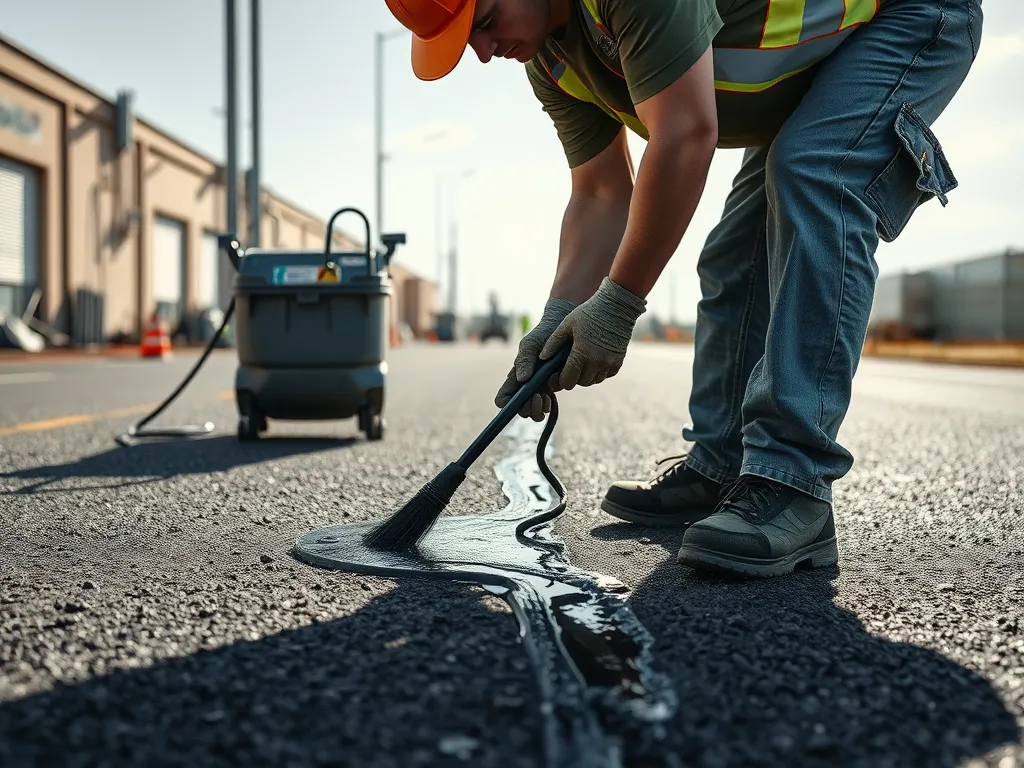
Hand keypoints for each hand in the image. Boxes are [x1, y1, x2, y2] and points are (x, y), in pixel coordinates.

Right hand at [494, 297, 576, 420]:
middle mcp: (524, 387)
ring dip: (538, 409)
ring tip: (545, 397)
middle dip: (528, 408)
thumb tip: (522, 379)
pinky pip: (547, 407)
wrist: (562, 331)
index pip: (503, 399)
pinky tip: (551, 394)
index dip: (507, 405)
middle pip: (520, 410)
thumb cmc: (542, 335)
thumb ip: (524, 360)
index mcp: (514, 378)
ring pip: (534, 413)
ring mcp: (538, 389)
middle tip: (537, 397)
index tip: (518, 400)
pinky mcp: (551, 390)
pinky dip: (548, 405)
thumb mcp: (530, 344)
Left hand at [537, 276, 645, 391]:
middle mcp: (597, 362)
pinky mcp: (618, 362)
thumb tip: (542, 358)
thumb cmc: (588, 312)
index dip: (559, 381)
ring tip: (579, 364)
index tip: (554, 376)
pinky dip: (598, 373)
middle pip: (580, 383)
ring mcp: (610, 363)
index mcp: (582, 353)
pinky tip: (592, 362)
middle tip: (567, 368)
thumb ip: (553, 343)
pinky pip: (605, 376)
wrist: (616, 305)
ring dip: (585, 376)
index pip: (567, 380)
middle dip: (572, 378)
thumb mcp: (566, 324)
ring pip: (593, 381)